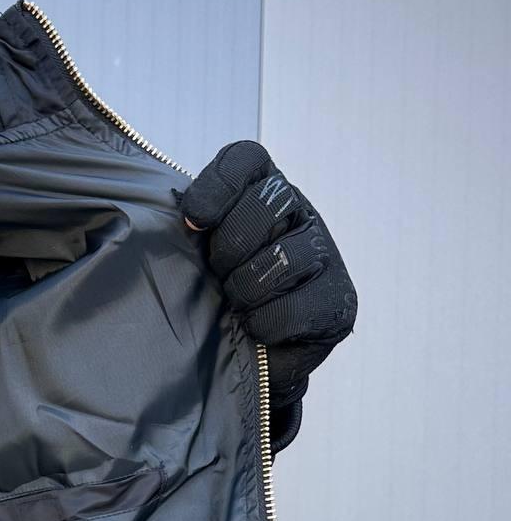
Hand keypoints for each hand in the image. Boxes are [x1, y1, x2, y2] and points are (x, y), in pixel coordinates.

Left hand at [179, 140, 356, 407]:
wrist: (247, 360)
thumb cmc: (215, 299)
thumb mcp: (193, 256)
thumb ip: (185, 227)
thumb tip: (181, 220)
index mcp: (262, 191)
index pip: (246, 159)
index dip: (216, 187)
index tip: (193, 222)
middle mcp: (300, 214)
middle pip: (269, 201)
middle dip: (230, 247)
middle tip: (219, 275)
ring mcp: (325, 256)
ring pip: (283, 258)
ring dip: (246, 290)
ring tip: (237, 307)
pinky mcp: (338, 303)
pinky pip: (294, 310)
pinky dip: (265, 326)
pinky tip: (257, 331)